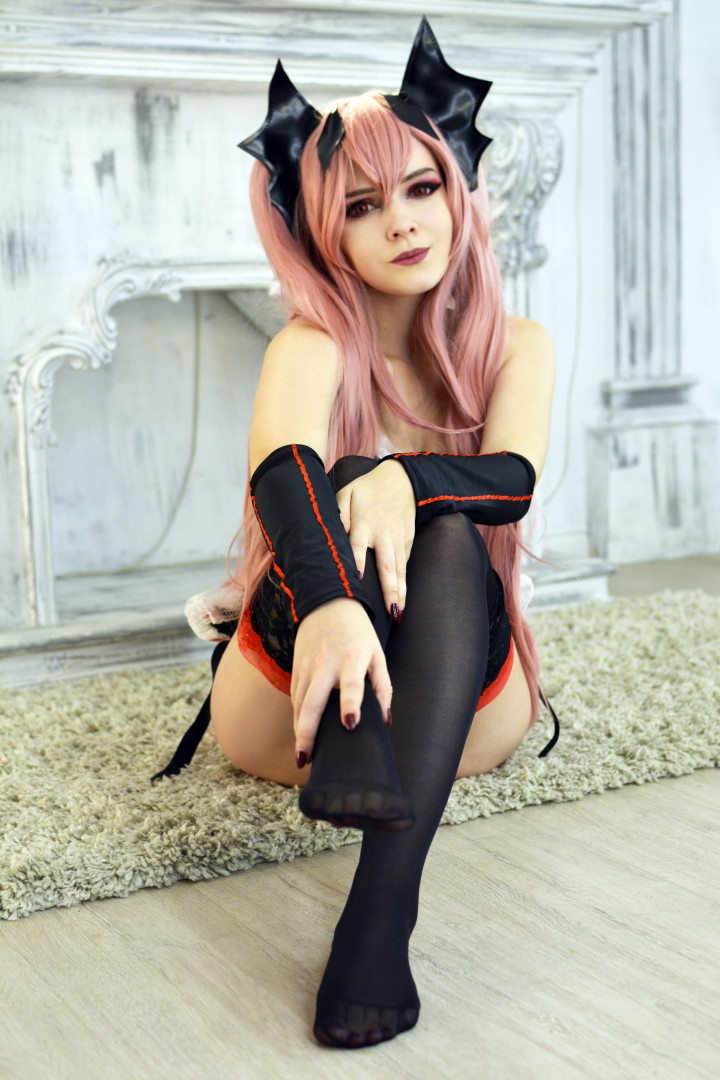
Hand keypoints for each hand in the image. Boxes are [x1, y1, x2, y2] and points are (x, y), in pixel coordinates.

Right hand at [291, 598, 391, 764]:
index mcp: (351, 659)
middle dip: (307, 733)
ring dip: (299, 731)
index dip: (351, 704)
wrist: (326, 601)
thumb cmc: (357, 632)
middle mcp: (325, 664)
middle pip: (312, 702)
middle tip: (305, 760)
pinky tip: (300, 733)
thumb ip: (382, 686)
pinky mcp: (296, 668)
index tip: (349, 725)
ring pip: (299, 704)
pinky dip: (296, 716)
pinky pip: (295, 697)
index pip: (351, 685)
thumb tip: (386, 720)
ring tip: (302, 757)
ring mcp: (307, 667)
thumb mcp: (377, 653)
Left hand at [335, 459, 415, 615]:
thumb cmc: (367, 490)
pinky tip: (402, 602)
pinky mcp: (407, 542)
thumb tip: (335, 533)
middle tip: (389, 610)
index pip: (358, 546)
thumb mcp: (347, 493)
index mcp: (364, 523)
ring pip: (399, 569)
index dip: (357, 563)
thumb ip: (339, 513)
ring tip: (398, 613)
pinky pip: (405, 565)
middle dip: (388, 588)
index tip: (357, 581)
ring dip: (399, 591)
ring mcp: (398, 539)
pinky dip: (405, 584)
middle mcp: (383, 534)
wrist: (402, 480)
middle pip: (386, 565)